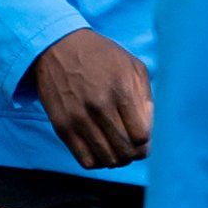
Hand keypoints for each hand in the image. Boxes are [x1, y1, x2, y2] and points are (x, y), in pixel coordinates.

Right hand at [24, 27, 151, 168]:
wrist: (58, 46)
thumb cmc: (101, 56)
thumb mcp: (132, 65)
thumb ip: (145, 97)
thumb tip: (149, 128)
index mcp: (120, 89)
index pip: (141, 136)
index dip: (146, 141)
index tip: (142, 135)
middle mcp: (99, 106)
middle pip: (126, 151)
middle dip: (134, 153)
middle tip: (132, 146)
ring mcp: (78, 118)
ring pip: (107, 160)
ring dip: (117, 159)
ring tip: (117, 148)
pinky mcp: (62, 127)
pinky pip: (85, 161)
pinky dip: (97, 161)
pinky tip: (99, 149)